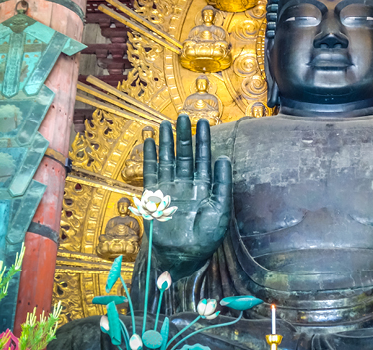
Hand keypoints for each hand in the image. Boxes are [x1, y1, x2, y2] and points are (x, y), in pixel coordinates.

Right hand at [142, 115, 231, 276]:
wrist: (183, 257)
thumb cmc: (205, 238)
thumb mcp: (220, 210)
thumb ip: (222, 184)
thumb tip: (222, 157)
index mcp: (204, 187)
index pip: (204, 158)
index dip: (203, 140)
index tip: (204, 122)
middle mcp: (186, 185)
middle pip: (185, 155)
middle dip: (184, 136)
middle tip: (184, 115)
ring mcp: (170, 189)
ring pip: (168, 160)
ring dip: (167, 142)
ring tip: (166, 123)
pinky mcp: (154, 196)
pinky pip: (152, 172)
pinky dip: (150, 157)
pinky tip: (150, 141)